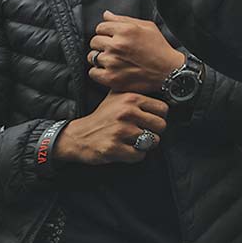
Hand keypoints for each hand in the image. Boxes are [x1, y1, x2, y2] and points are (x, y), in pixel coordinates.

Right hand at [54, 91, 168, 164]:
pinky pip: (139, 155)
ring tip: (133, 141)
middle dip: (154, 132)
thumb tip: (158, 87)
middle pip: (161, 126)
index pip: (163, 109)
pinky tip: (126, 149)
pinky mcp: (114, 147)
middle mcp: (127, 113)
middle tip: (143, 133)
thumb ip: (136, 93)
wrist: (78, 135)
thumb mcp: (116, 97)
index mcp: (130, 98)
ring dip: (145, 144)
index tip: (150, 121)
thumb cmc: (102, 117)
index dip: (159, 117)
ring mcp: (120, 131)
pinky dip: (135, 155)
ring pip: (152, 141)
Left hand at [88, 11, 184, 92]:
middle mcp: (117, 45)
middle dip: (102, 44)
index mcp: (126, 30)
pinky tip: (109, 70)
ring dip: (99, 58)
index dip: (106, 32)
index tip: (112, 37)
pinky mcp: (111, 78)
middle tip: (113, 49)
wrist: (169, 71)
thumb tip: (106, 14)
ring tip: (112, 60)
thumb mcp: (147, 27)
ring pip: (91, 56)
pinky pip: (92, 72)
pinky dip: (98, 72)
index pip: (100, 27)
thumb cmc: (160, 48)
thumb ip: (124, 19)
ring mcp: (113, 62)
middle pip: (94, 41)